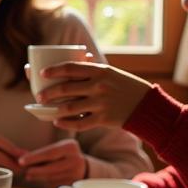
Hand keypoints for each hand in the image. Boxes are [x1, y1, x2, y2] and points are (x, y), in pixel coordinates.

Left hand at [16, 139, 86, 187]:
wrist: (84, 167)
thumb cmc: (64, 155)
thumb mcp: (58, 149)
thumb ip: (42, 153)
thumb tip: (19, 156)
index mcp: (70, 147)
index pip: (49, 153)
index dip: (34, 157)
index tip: (21, 161)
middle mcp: (76, 159)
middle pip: (50, 167)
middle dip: (35, 171)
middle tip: (25, 172)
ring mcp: (76, 173)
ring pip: (52, 177)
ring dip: (38, 177)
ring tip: (29, 175)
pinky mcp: (74, 184)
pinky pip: (55, 184)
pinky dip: (46, 182)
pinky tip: (42, 179)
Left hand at [37, 62, 153, 130]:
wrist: (147, 106)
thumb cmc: (127, 87)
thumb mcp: (111, 73)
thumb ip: (93, 70)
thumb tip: (73, 64)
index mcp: (100, 71)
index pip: (71, 68)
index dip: (54, 70)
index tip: (42, 73)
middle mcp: (99, 85)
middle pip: (66, 88)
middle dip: (49, 92)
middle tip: (39, 95)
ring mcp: (101, 103)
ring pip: (69, 107)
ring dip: (54, 109)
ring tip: (47, 109)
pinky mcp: (103, 119)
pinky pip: (79, 122)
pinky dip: (65, 123)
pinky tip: (58, 122)